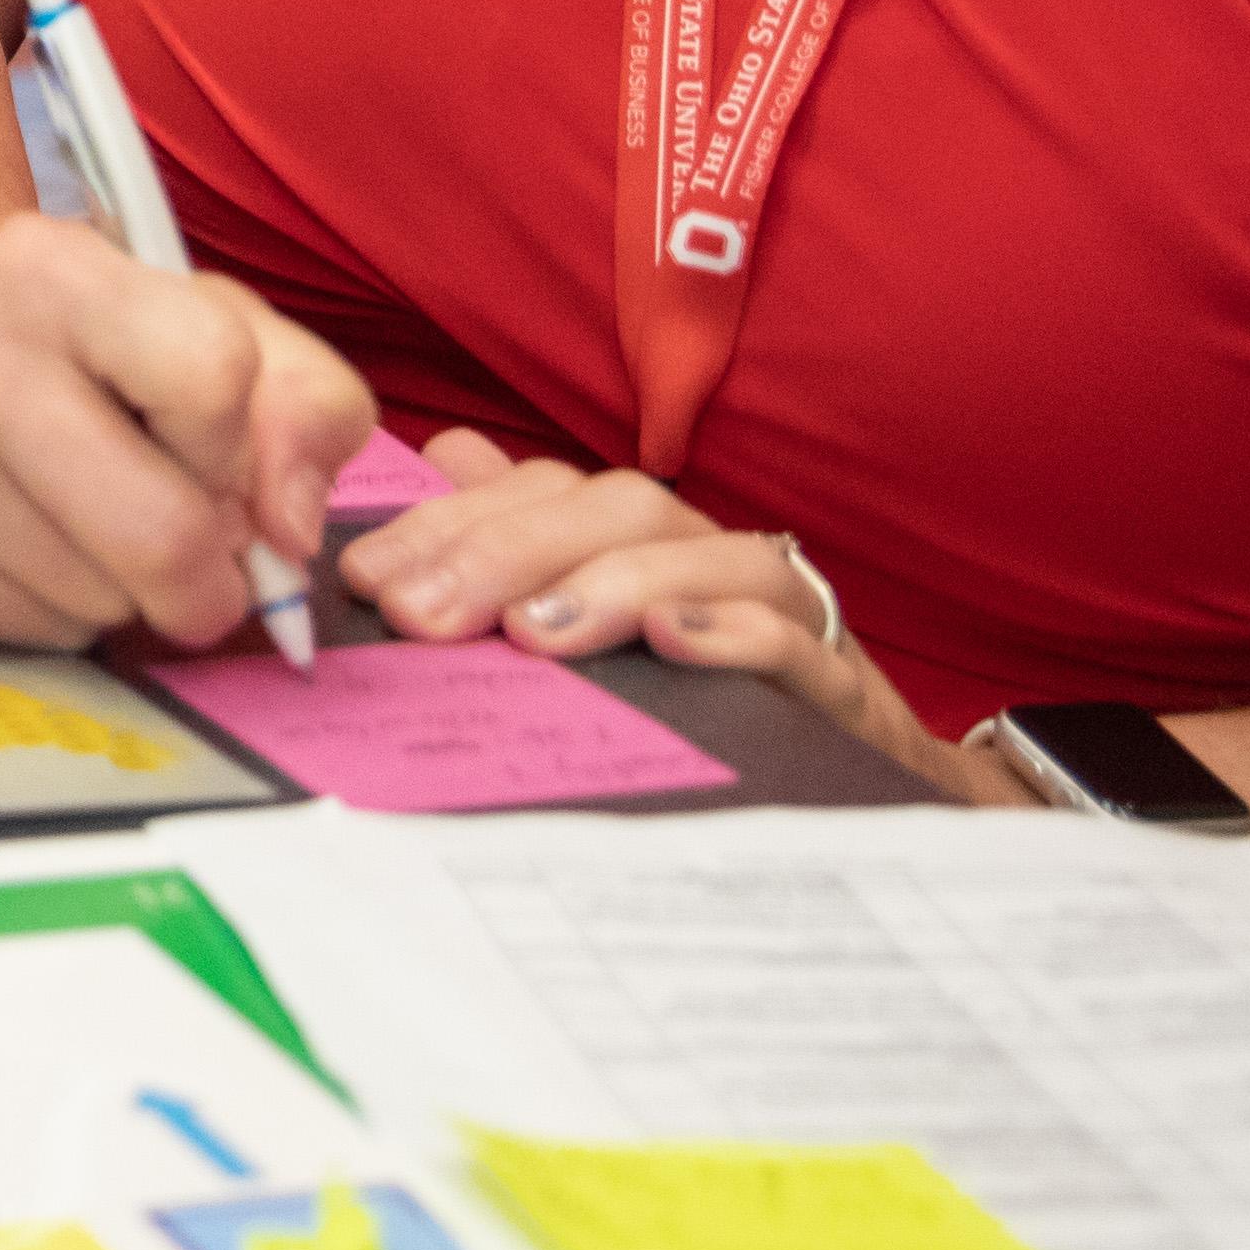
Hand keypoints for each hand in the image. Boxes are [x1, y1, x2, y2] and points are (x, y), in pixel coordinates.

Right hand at [0, 208, 371, 656]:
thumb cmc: (90, 344)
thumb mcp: (215, 323)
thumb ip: (306, 404)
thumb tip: (290, 533)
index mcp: (51, 267)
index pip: (213, 376)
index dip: (240, 443)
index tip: (216, 450)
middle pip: (162, 533)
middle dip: (210, 575)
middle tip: (199, 553)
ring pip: (100, 602)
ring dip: (130, 591)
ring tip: (96, 526)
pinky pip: (34, 633)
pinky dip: (62, 612)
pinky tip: (38, 547)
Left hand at [342, 436, 1015, 797]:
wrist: (879, 796)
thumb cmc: (716, 706)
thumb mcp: (606, 632)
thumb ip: (528, 542)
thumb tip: (442, 454)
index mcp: (645, 540)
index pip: (543, 492)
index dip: (451, 523)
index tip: (370, 580)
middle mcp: (713, 556)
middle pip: (613, 510)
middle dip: (506, 550)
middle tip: (422, 614)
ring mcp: (786, 612)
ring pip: (706, 554)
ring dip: (611, 582)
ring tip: (530, 631)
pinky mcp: (845, 686)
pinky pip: (796, 639)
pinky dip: (737, 633)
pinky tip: (675, 647)